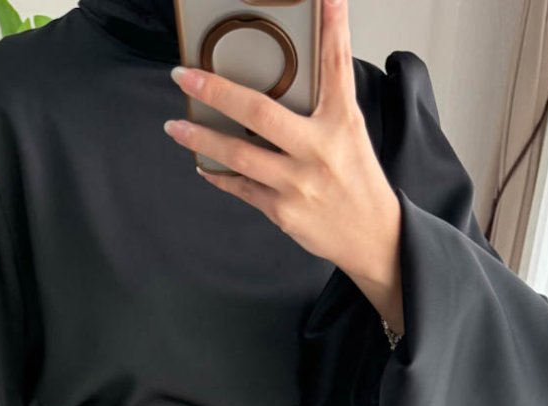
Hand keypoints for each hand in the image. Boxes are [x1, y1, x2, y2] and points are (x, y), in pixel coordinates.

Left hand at [163, 0, 403, 332]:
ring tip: (175, 126)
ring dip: (201, 139)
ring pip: (239, 155)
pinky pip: (241, 188)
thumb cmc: (358, 180)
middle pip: (260, 113)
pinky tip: (202, 164)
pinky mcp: (283, 211)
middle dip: (217, 91)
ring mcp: (298, 183)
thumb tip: (305, 63)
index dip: (331, 27)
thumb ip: (328, 96)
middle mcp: (319, 150)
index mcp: (341, 122)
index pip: (336, 65)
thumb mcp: (351, 130)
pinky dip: (218, 175)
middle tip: (184, 77)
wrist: (372, 236)